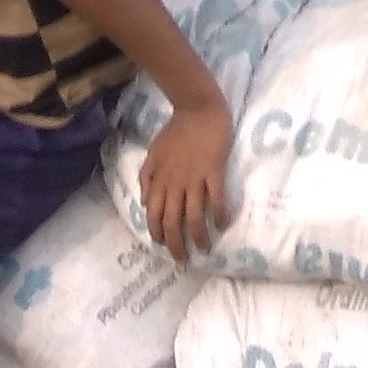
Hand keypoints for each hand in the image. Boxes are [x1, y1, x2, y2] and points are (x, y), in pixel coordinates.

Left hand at [138, 91, 232, 264]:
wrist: (197, 107)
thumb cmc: (175, 130)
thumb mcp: (153, 152)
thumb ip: (147, 177)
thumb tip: (145, 202)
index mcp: (160, 180)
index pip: (155, 215)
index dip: (158, 234)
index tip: (163, 246)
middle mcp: (175, 184)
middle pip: (173, 223)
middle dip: (177, 245)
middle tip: (183, 260)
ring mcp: (195, 179)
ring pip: (194, 217)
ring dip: (199, 237)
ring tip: (205, 248)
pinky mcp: (213, 171)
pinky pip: (216, 199)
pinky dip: (219, 215)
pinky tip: (222, 224)